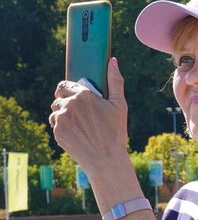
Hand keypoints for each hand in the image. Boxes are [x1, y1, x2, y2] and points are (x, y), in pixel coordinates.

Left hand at [50, 58, 128, 174]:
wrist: (106, 159)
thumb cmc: (115, 131)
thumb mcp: (120, 105)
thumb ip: (115, 81)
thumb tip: (113, 60)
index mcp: (83, 95)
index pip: (64, 85)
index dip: (69, 90)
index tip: (76, 96)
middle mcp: (68, 105)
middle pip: (58, 98)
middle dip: (66, 103)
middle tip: (81, 113)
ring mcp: (60, 119)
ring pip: (55, 112)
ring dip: (63, 115)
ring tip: (79, 125)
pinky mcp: (57, 132)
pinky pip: (55, 125)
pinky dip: (63, 128)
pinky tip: (77, 134)